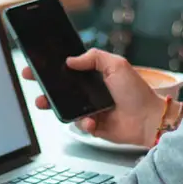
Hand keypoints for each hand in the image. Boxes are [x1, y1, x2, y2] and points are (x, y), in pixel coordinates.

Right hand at [21, 49, 165, 146]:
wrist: (149, 119)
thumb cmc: (137, 92)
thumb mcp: (117, 65)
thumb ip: (94, 57)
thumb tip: (70, 60)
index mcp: (95, 76)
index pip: (68, 70)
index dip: (52, 68)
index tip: (36, 65)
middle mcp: (90, 92)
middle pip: (61, 89)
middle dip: (45, 86)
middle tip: (33, 80)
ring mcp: (90, 109)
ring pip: (65, 108)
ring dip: (54, 105)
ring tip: (45, 103)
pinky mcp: (93, 126)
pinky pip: (79, 124)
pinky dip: (83, 123)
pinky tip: (92, 120)